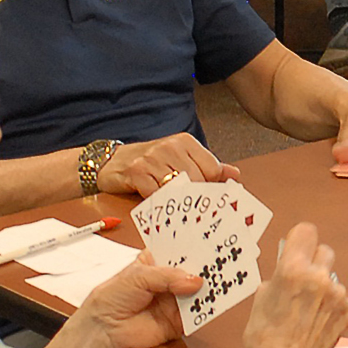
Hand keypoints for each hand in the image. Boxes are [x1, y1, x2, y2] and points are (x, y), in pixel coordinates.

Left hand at [63, 252, 203, 347]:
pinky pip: (198, 314)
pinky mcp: (180, 319)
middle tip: (215, 261)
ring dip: (207, 287)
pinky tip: (209, 301)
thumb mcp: (137, 276)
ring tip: (216, 279)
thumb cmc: (111, 298)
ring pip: (198, 291)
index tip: (208, 240)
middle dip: (204, 265)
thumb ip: (167, 276)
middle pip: (193, 270)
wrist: (105, 330)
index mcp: (156, 262)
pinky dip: (205, 308)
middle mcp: (168, 280)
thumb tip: (194, 280)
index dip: (192, 245)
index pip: (179, 250)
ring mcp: (175, 299)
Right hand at [98, 134, 240, 197]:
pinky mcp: (136, 172)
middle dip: (195, 196)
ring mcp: (152, 158)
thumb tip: (235, 175)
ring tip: (173, 203)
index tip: (206, 196)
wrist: (113, 161)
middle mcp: (170, 146)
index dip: (211, 186)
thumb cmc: (151, 163)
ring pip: (178, 187)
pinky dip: (158, 202)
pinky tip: (156, 200)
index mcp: (186, 142)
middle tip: (189, 205)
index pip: (212, 168)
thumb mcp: (181, 159)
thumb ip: (207, 166)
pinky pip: (156, 194)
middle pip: (197, 180)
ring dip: (176, 200)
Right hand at [243, 223, 347, 347]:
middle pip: (324, 250)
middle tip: (301, 279)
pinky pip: (341, 298)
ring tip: (306, 309)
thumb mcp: (260, 301)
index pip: (305, 231)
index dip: (299, 239)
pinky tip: (316, 321)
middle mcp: (319, 278)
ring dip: (322, 287)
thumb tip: (283, 272)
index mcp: (293, 270)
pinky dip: (331, 306)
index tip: (295, 247)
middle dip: (313, 261)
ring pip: (333, 277)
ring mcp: (337, 295)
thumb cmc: (266, 340)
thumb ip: (275, 279)